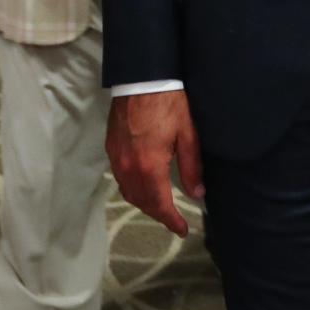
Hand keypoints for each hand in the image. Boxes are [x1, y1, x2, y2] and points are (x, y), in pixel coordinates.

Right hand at [106, 90, 203, 236]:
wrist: (141, 78)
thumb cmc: (169, 104)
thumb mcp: (188, 135)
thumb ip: (191, 167)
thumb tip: (197, 194)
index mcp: (150, 167)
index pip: (160, 205)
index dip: (171, 221)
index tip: (182, 230)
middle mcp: (128, 168)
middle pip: (142, 202)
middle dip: (158, 213)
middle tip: (173, 219)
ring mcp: (116, 159)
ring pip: (129, 192)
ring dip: (144, 203)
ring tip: (160, 205)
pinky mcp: (111, 148)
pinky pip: (121, 179)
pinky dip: (133, 188)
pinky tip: (143, 185)